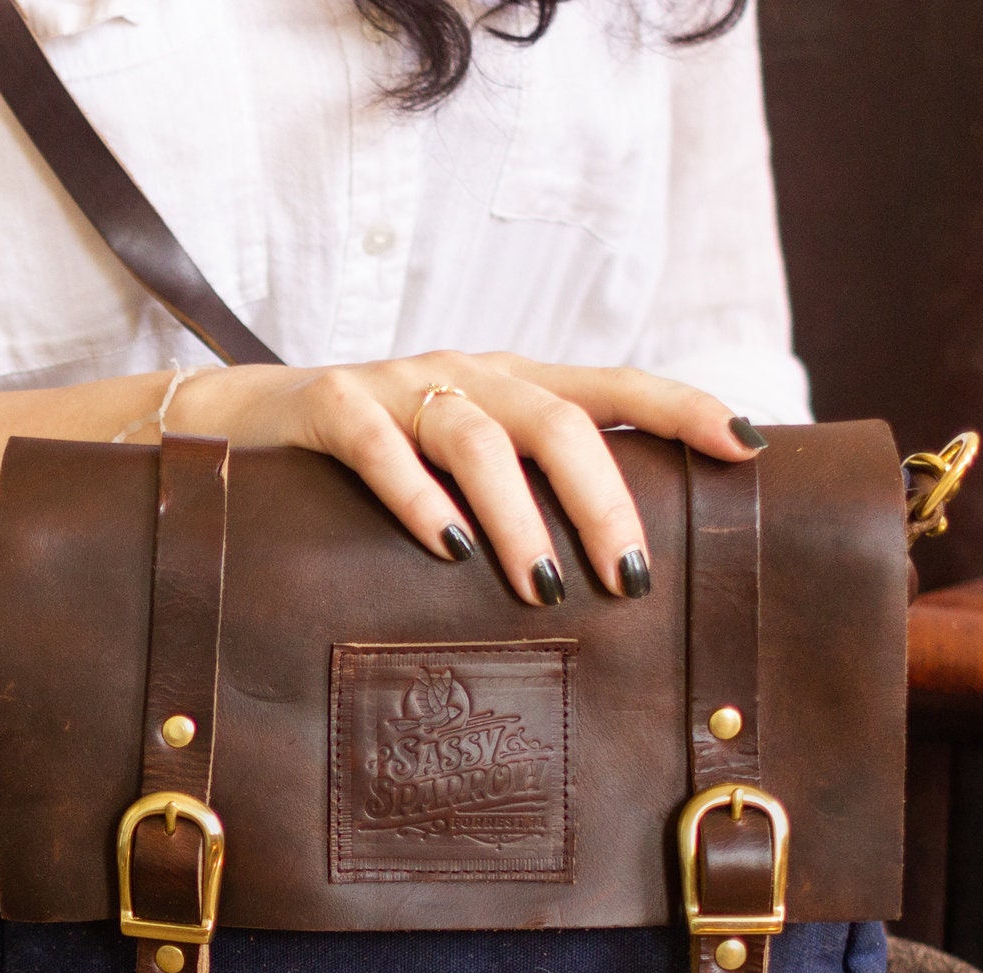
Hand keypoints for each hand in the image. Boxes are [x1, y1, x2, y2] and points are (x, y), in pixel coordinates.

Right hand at [163, 352, 766, 605]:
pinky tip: (446, 547)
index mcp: (511, 384)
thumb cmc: (366, 461)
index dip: (683, 408)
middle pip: (559, 421)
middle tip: (629, 579)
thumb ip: (525, 489)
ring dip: (520, 518)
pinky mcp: (329, 405)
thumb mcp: (456, 463)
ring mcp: (397, 386)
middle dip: (602, 500)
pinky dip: (419, 497)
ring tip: (543, 588)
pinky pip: (381, 447)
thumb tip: (616, 569)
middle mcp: (466, 374)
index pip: (615, 386)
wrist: (238, 420)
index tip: (744, 446)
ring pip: (479, 438)